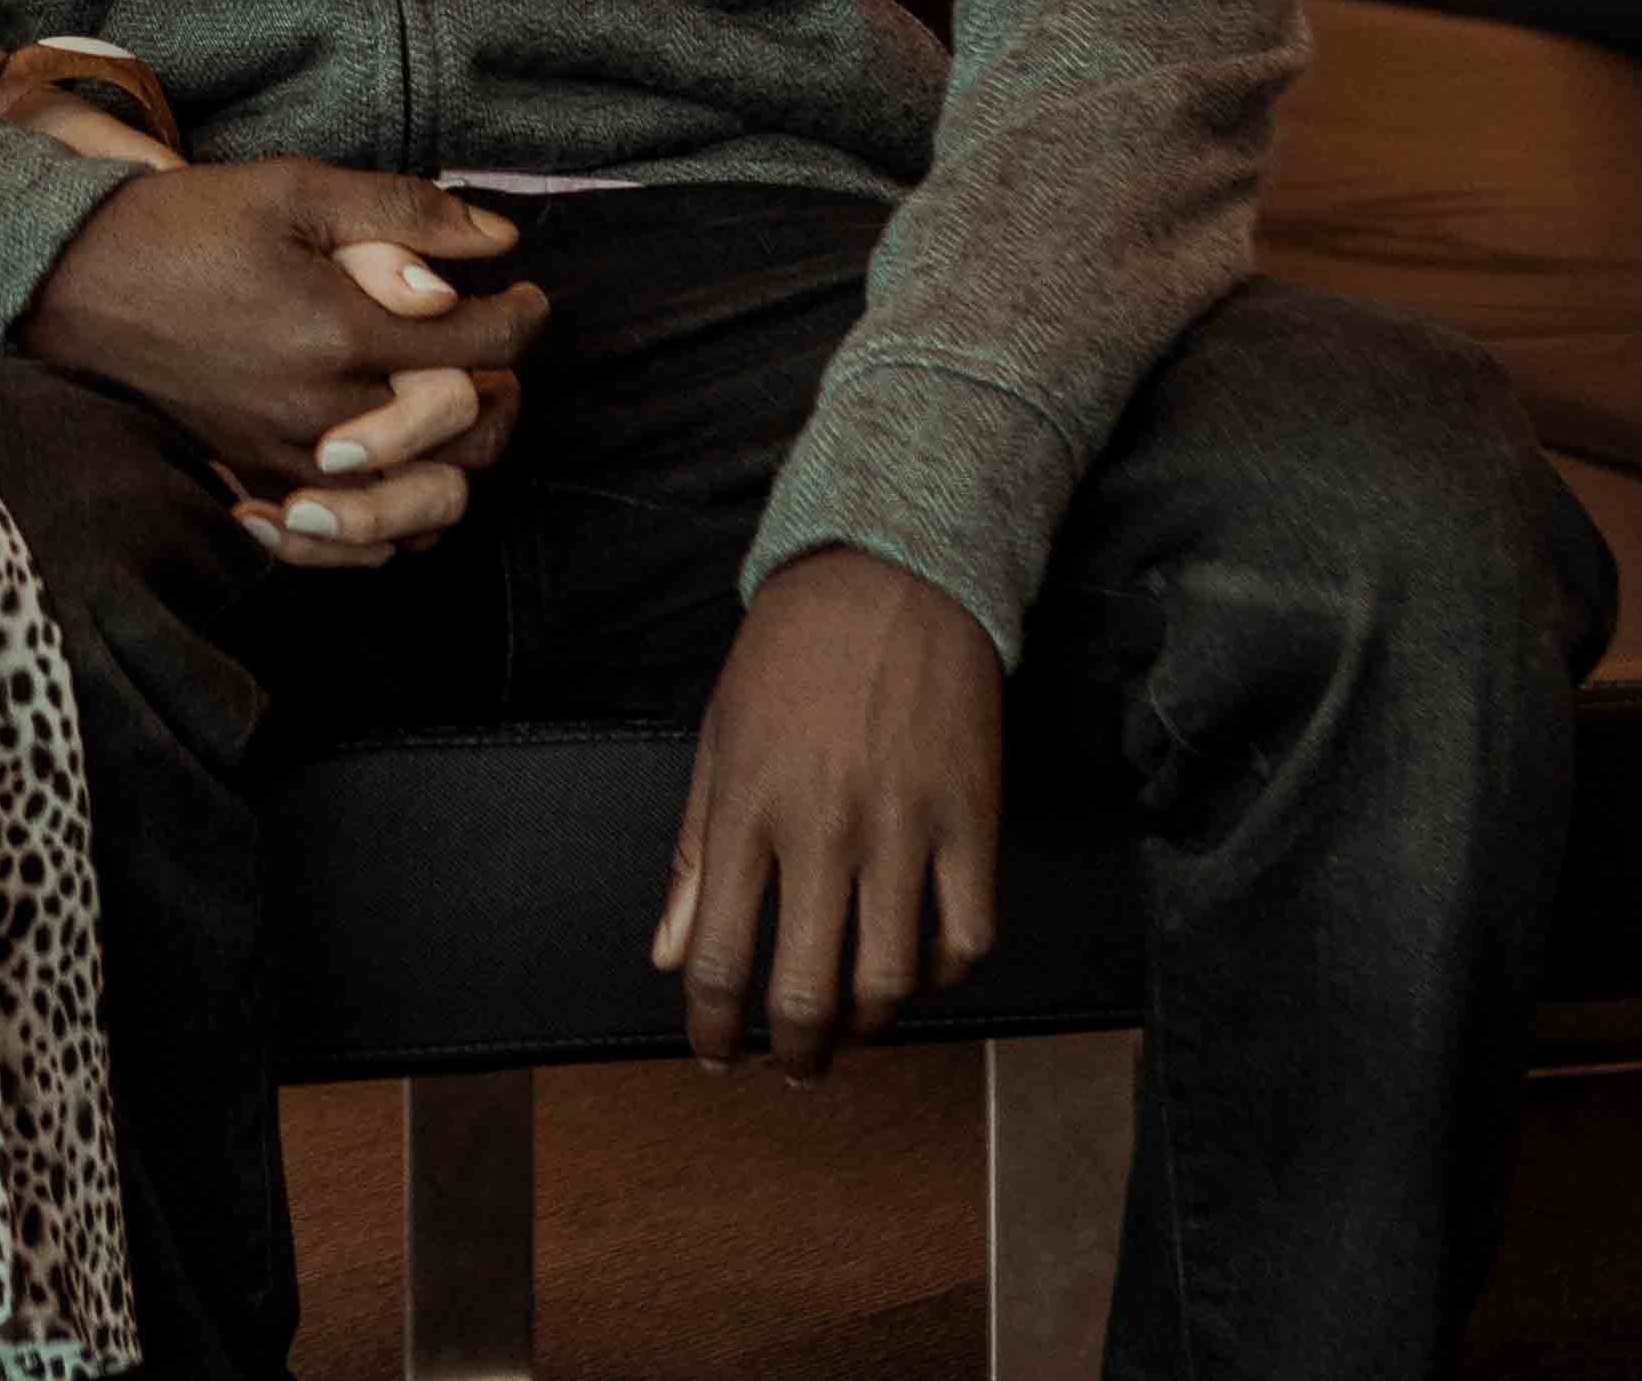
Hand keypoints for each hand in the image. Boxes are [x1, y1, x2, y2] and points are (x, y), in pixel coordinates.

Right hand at [0, 120, 510, 567]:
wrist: (74, 284)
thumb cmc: (185, 227)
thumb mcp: (295, 190)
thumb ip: (404, 213)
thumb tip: (499, 235)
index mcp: (342, 333)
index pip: (484, 347)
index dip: (523, 316)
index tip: (525, 295)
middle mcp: (326, 414)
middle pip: (472, 433)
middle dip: (504, 385)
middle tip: (494, 347)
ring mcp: (293, 463)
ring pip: (430, 501)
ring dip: (463, 456)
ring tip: (456, 406)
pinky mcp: (261, 486)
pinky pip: (364, 542)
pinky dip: (403, 517)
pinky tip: (403, 468)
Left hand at [651, 549, 1002, 1079]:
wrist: (890, 576)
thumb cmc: (790, 658)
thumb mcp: (719, 742)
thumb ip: (695, 854)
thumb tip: (669, 955)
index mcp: (749, 809)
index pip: (720, 958)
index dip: (712, 1029)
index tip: (714, 1053)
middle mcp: (824, 829)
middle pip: (805, 991)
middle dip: (793, 1052)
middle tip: (793, 1065)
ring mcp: (904, 827)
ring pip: (892, 982)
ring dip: (869, 1027)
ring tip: (855, 1027)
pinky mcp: (972, 819)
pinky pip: (969, 937)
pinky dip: (945, 975)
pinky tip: (922, 969)